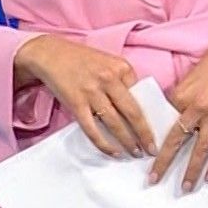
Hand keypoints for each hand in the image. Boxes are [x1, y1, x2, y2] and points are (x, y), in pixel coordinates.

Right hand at [12, 35, 155, 158]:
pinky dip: (104, 144)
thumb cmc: (81, 59)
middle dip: (145, 134)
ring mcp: (92, 92)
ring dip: (128, 142)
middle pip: (133, 113)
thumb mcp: (108, 62)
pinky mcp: (76, 103)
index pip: (142, 95)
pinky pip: (93, 129)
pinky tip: (114, 152)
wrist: (49, 53)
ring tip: (136, 154)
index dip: (151, 114)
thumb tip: (136, 107)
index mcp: (122, 67)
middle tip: (152, 149)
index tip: (158, 129)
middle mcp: (109, 79)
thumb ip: (122, 81)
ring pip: (115, 123)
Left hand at [149, 27, 207, 191]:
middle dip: (163, 162)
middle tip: (153, 179)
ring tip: (185, 187)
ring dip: (191, 170)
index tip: (145, 154)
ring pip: (200, 149)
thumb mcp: (189, 78)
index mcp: (180, 96)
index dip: (155, 140)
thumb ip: (180, 99)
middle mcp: (195, 107)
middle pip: (176, 140)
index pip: (163, 122)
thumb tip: (171, 118)